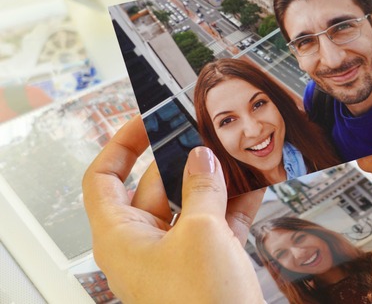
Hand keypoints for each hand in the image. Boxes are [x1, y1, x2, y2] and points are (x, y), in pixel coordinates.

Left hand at [82, 115, 263, 302]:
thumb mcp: (202, 233)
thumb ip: (202, 188)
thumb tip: (201, 159)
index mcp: (120, 237)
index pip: (104, 178)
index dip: (122, 144)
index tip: (146, 121)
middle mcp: (143, 244)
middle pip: (155, 185)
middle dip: (184, 159)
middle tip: (207, 135)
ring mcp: (176, 254)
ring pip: (191, 203)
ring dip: (214, 180)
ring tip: (235, 156)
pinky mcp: (206, 262)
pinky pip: (216, 222)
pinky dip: (234, 203)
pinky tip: (254, 184)